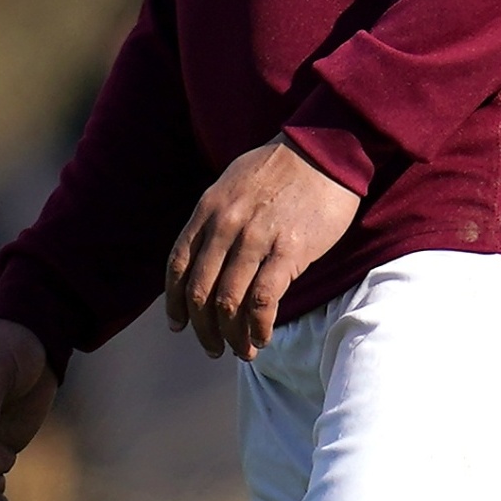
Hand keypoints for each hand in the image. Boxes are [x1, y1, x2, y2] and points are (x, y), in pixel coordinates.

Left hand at [166, 139, 358, 359]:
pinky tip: (263, 338)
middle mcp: (226, 226)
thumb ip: (216, 218)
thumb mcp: (233, 183)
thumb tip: (206, 252)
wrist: (325, 148)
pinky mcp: (289, 250)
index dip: (175, 302)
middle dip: (203, 329)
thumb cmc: (281, 167)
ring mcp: (256, 239)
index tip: (179, 325)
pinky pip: (264, 300)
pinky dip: (259, 326)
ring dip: (233, 336)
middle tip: (212, 348)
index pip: (178, 265)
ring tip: (242, 352)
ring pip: (230, 303)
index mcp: (209, 210)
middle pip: (201, 292)